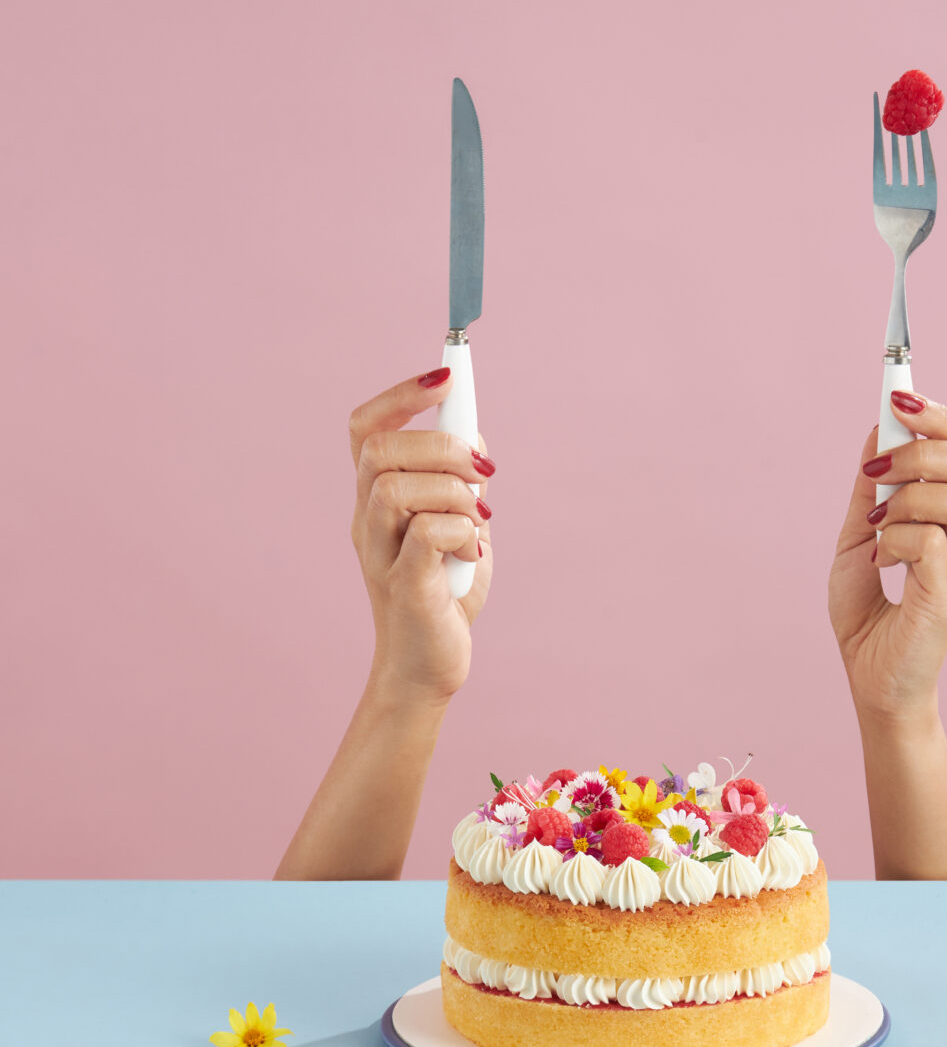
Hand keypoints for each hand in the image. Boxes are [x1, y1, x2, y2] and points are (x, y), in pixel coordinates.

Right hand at [348, 372, 492, 702]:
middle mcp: (368, 522)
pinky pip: (426, 532)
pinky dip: (461, 530)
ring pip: (396, 487)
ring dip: (452, 491)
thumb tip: (471, 433)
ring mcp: (380, 554)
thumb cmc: (444, 598)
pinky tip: (472, 552)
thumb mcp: (461, 528)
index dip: (401, 394)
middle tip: (480, 473)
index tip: (446, 375)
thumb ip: (461, 483)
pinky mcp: (403, 586)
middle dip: (439, 445)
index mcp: (375, 501)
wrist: (427, 671)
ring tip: (478, 518)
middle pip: (379, 450)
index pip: (366, 429)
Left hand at [828, 392, 946, 720]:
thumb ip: (872, 490)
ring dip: (909, 495)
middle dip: (926, 449)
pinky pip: (929, 541)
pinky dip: (894, 539)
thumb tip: (880, 430)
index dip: (941, 417)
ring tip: (876, 524)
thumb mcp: (860, 537)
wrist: (869, 682)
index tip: (899, 398)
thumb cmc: (868, 618)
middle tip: (878, 471)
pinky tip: (880, 561)